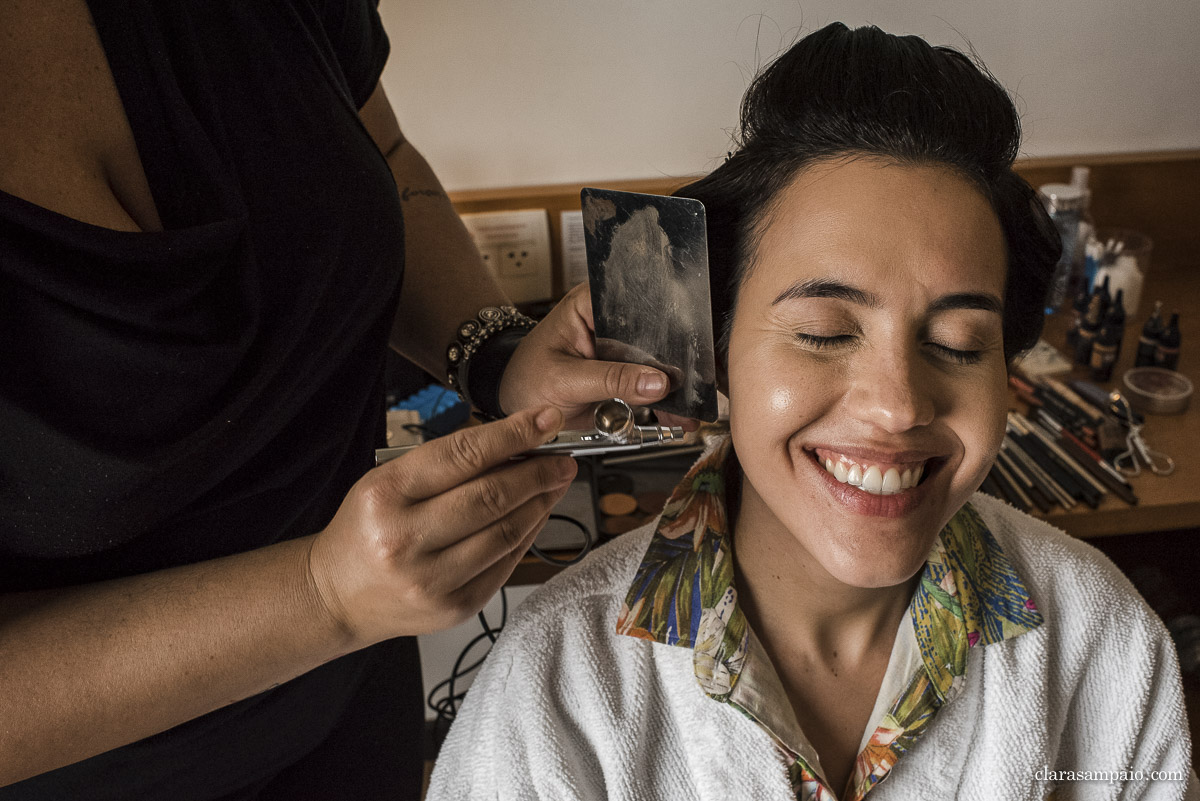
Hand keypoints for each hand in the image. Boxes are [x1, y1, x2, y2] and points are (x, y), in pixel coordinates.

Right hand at [306, 406, 577, 645]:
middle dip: (538, 472)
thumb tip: (515, 445)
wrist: (338, 595)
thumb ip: (446, 464)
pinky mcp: (454, 607)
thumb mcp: (388, 482)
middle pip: (492, 496)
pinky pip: (505, 564)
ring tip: (555, 483)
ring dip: (540, 503)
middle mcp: (405, 539)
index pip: (464, 455)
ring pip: (507, 532)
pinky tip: (536, 516)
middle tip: (562, 458)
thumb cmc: (366, 528)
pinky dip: (527, 535)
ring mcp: (431, 580)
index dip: (514, 434)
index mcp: (385, 494)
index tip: (548, 420)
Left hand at [498, 283, 700, 430]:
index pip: (636, 311)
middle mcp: (608, 323)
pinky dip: (660, 404)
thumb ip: (611, 380)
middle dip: (669, 367)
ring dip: (670, 390)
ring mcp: (617, 351)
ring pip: (654, 366)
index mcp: (591, 305)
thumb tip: (655, 382)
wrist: (514, 406)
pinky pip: (647, 388)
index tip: (674, 362)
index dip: (658, 335)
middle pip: (651, 339)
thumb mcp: (565, 380)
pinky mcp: (620, 376)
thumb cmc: (526, 379)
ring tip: (684, 409)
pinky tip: (674, 414)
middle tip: (684, 390)